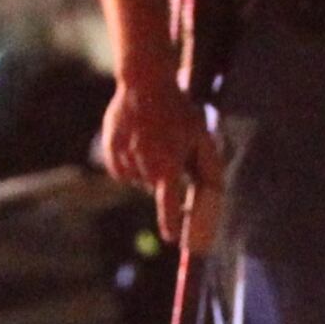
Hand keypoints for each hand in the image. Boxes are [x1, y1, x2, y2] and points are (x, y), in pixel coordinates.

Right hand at [99, 67, 217, 241]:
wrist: (144, 84)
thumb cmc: (179, 110)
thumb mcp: (202, 135)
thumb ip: (209, 167)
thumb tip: (214, 194)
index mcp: (167, 166)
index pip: (169, 206)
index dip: (171, 225)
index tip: (173, 239)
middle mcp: (143, 167)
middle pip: (154, 189)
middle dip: (162, 178)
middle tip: (168, 151)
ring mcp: (124, 161)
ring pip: (137, 180)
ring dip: (146, 169)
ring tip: (152, 140)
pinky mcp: (110, 153)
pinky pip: (121, 171)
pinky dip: (129, 164)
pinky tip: (136, 141)